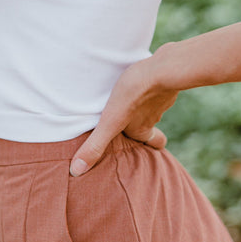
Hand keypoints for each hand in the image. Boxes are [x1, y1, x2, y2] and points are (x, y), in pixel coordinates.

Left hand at [69, 50, 178, 175]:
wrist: (163, 70)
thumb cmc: (134, 95)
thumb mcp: (110, 122)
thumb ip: (95, 145)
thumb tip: (76, 171)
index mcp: (142, 129)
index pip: (156, 143)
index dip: (153, 145)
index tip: (151, 147)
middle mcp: (153, 116)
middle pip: (152, 122)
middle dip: (144, 122)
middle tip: (134, 119)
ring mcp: (161, 97)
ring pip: (153, 102)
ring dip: (144, 101)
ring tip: (131, 93)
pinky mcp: (164, 78)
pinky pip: (157, 83)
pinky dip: (150, 82)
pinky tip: (141, 75)